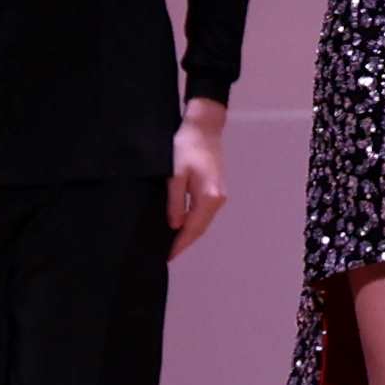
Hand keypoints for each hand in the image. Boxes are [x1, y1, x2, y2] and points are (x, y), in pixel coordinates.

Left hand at [167, 99, 231, 256]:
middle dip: (184, 243)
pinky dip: (193, 222)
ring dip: (188, 233)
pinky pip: (204, 213)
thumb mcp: (175, 174)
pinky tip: (180, 225)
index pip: (193, 229)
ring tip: (170, 243)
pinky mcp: (216, 188)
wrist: (204, 126)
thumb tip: (174, 226)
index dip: (179, 244)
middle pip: (200, 228)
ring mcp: (219, 194)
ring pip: (203, 221)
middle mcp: (218, 199)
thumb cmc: (186, 147)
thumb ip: (175, 202)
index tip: (166, 257)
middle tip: (165, 255)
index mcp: (209, 197)